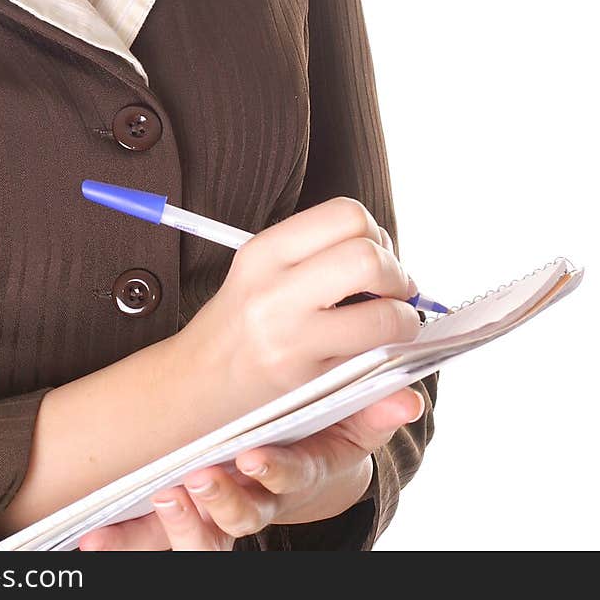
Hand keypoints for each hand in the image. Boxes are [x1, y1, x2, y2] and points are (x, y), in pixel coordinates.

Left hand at [76, 384, 424, 550]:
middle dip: (221, 502)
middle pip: (241, 518)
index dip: (272, 471)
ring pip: (202, 539)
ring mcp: (220, 518)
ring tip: (161, 493)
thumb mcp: (345, 422)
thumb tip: (408, 397)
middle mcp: (258, 504)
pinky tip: (96, 542)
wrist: (289, 462)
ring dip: (179, 522)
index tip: (253, 455)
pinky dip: (122, 545)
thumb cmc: (314, 435)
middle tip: (197, 479)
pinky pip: (150, 544)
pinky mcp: (183, 526)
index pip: (288, 478)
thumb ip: (371, 410)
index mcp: (294, 476)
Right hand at [177, 198, 421, 420]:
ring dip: (404, 318)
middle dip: (396, 273)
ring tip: (391, 323)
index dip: (374, 232)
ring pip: (383, 312)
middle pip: (368, 256)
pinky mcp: (307, 381)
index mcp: (264, 251)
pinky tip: (378, 350)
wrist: (196, 384)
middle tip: (392, 291)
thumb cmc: (241, 323)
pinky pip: (374, 359)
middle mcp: (274, 290)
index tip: (375, 253)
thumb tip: (386, 250)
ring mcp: (290, 338)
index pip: (346, 215)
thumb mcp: (261, 271)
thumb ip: (317, 252)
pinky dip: (393, 351)